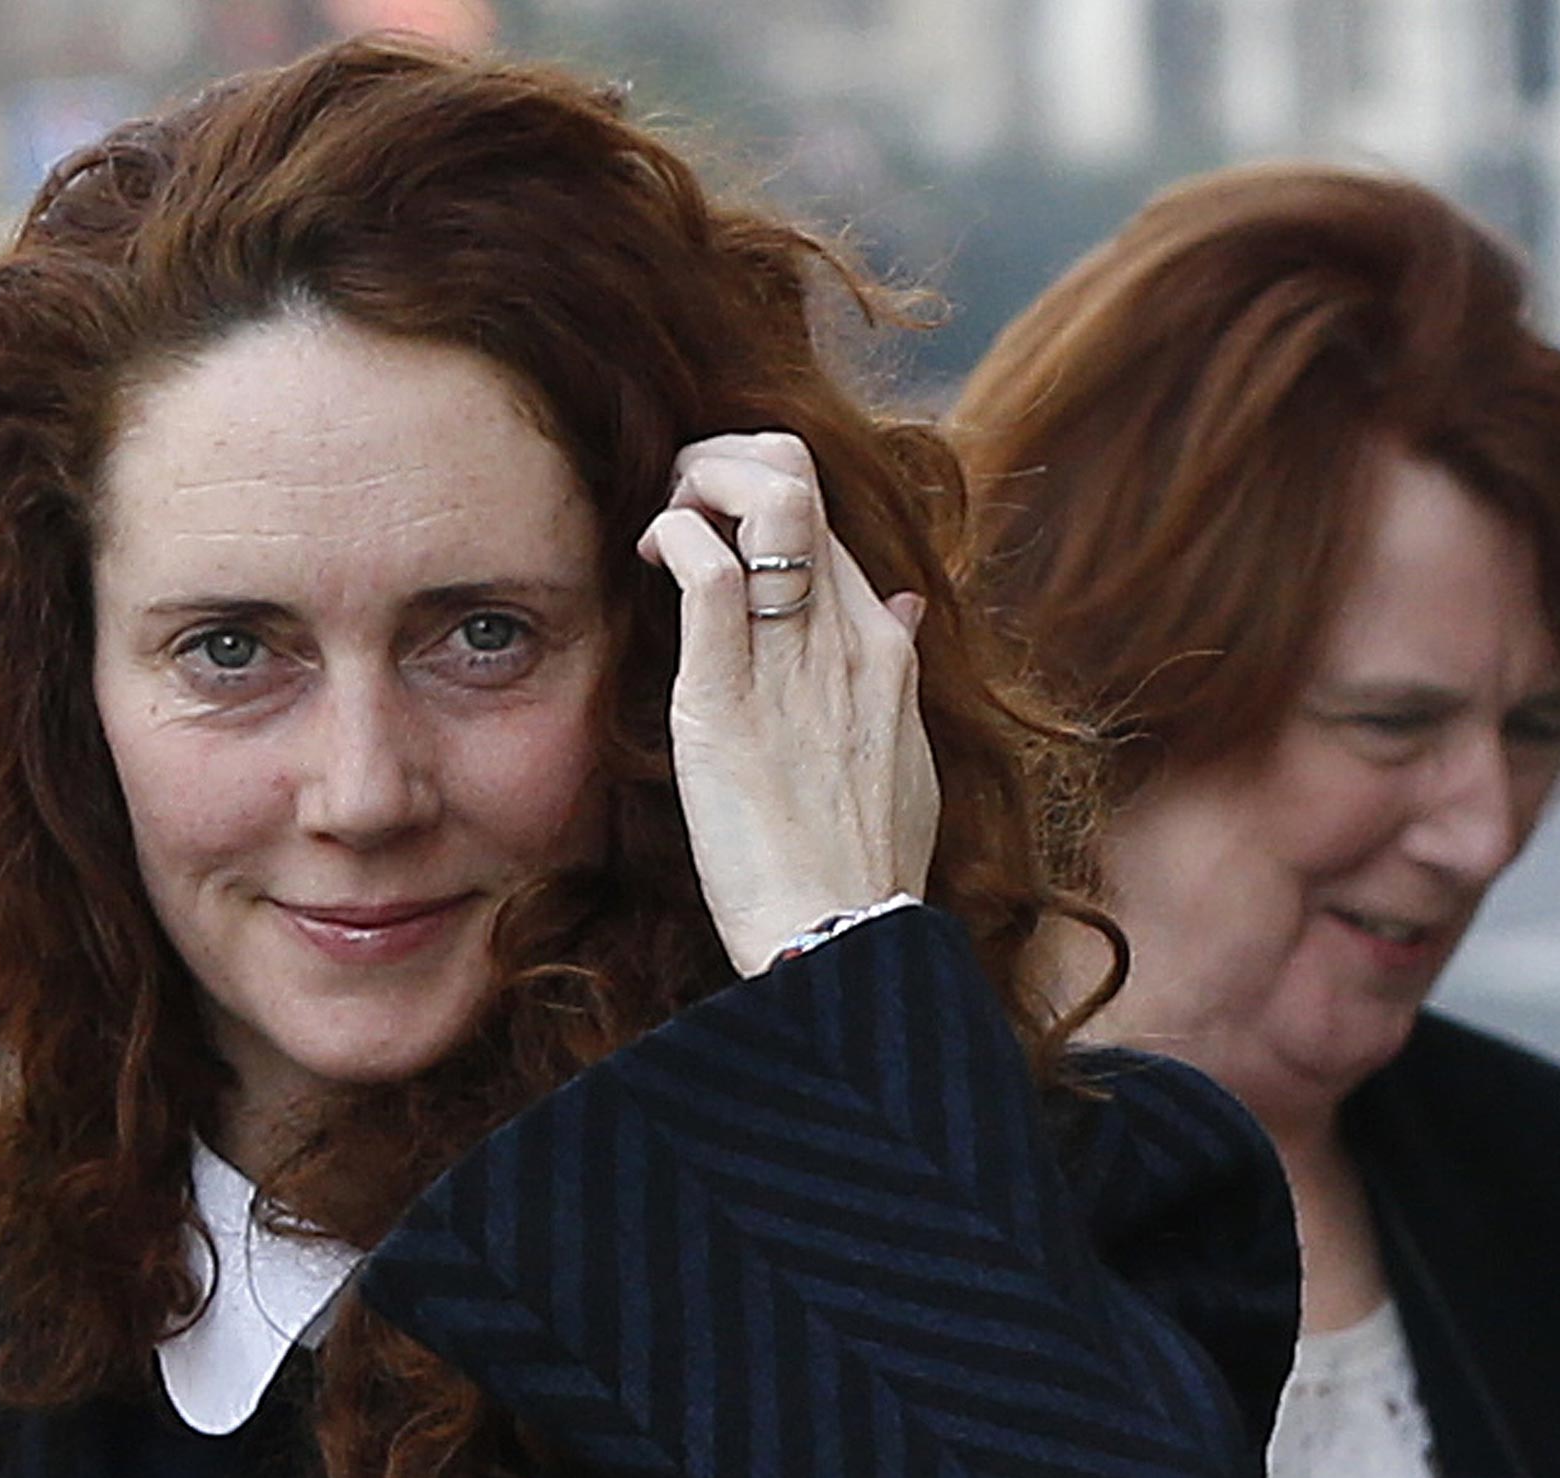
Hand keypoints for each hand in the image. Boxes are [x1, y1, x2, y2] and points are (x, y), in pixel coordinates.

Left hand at [637, 431, 939, 974]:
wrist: (843, 938)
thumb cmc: (863, 868)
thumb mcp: (906, 759)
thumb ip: (899, 678)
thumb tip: (905, 609)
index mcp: (884, 648)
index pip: (828, 515)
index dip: (761, 492)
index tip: (714, 527)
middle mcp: (848, 634)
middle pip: (799, 476)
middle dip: (724, 457)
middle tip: (680, 499)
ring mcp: (793, 658)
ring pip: (766, 496)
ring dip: (696, 479)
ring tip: (665, 523)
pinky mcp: (728, 696)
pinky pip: (708, 570)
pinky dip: (675, 536)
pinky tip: (653, 560)